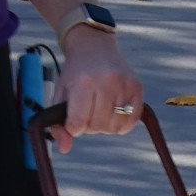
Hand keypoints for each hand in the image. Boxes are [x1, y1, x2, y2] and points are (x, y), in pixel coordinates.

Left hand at [53, 29, 141, 154]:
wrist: (94, 47)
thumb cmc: (75, 73)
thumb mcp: (60, 94)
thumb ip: (58, 124)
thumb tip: (64, 149)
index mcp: (83, 83)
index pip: (78, 123)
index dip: (74, 127)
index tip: (73, 120)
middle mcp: (106, 82)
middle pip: (97, 126)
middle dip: (89, 126)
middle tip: (87, 112)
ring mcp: (124, 84)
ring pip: (115, 126)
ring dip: (105, 125)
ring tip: (100, 111)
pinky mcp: (137, 87)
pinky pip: (132, 120)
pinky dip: (122, 124)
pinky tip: (113, 113)